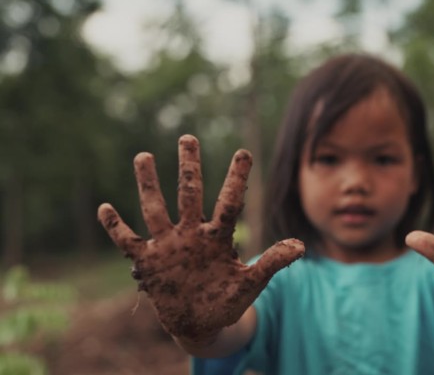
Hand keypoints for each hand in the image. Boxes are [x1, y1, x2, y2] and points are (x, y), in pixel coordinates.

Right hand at [97, 135, 303, 341]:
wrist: (201, 323)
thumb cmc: (227, 300)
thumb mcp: (252, 283)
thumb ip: (272, 263)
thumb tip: (301, 246)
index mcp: (218, 237)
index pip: (228, 202)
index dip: (236, 178)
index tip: (244, 152)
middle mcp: (192, 234)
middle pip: (190, 195)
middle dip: (189, 168)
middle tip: (188, 138)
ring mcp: (168, 246)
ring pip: (156, 209)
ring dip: (149, 185)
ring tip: (143, 155)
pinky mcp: (148, 263)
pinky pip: (128, 241)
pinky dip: (115, 227)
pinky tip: (105, 208)